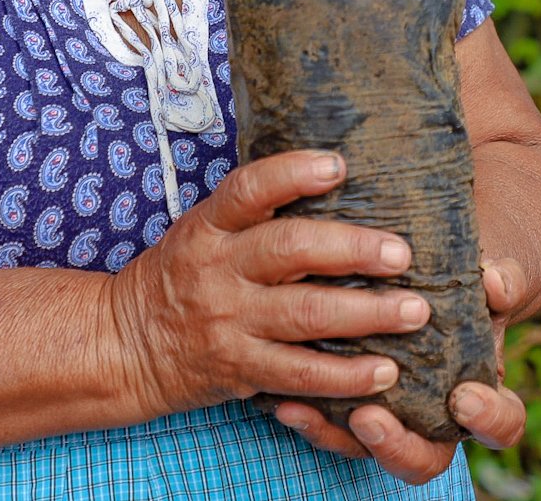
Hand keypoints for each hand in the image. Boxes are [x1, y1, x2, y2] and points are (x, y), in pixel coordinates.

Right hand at [105, 151, 429, 417]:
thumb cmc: (181, 276)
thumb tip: (332, 176)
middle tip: (403, 253)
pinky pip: (301, 373)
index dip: (292, 174)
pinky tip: (386, 371)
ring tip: (416, 311)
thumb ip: (253, 212)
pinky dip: (347, 375)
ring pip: (306, 314)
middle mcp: (218, 269)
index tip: (338, 165)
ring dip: (368, 314)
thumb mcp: (201, 231)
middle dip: (354, 249)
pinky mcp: (240, 368)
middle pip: (291, 250)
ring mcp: (229, 321)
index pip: (248, 189)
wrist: (125, 345)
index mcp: (208, 227)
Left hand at [271, 255, 529, 484]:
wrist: (436, 279)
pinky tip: (279, 400)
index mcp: (480, 393)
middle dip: (396, 446)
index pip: (500, 424)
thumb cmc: (468, 285)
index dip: (488, 419)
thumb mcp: (489, 279)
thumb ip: (500, 281)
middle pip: (425, 459)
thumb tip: (496, 284)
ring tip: (303, 408)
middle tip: (369, 419)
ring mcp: (391, 418)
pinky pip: (329, 429)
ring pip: (366, 450)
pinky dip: (306, 417)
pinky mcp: (349, 409)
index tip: (464, 397)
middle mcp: (434, 418)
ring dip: (334, 435)